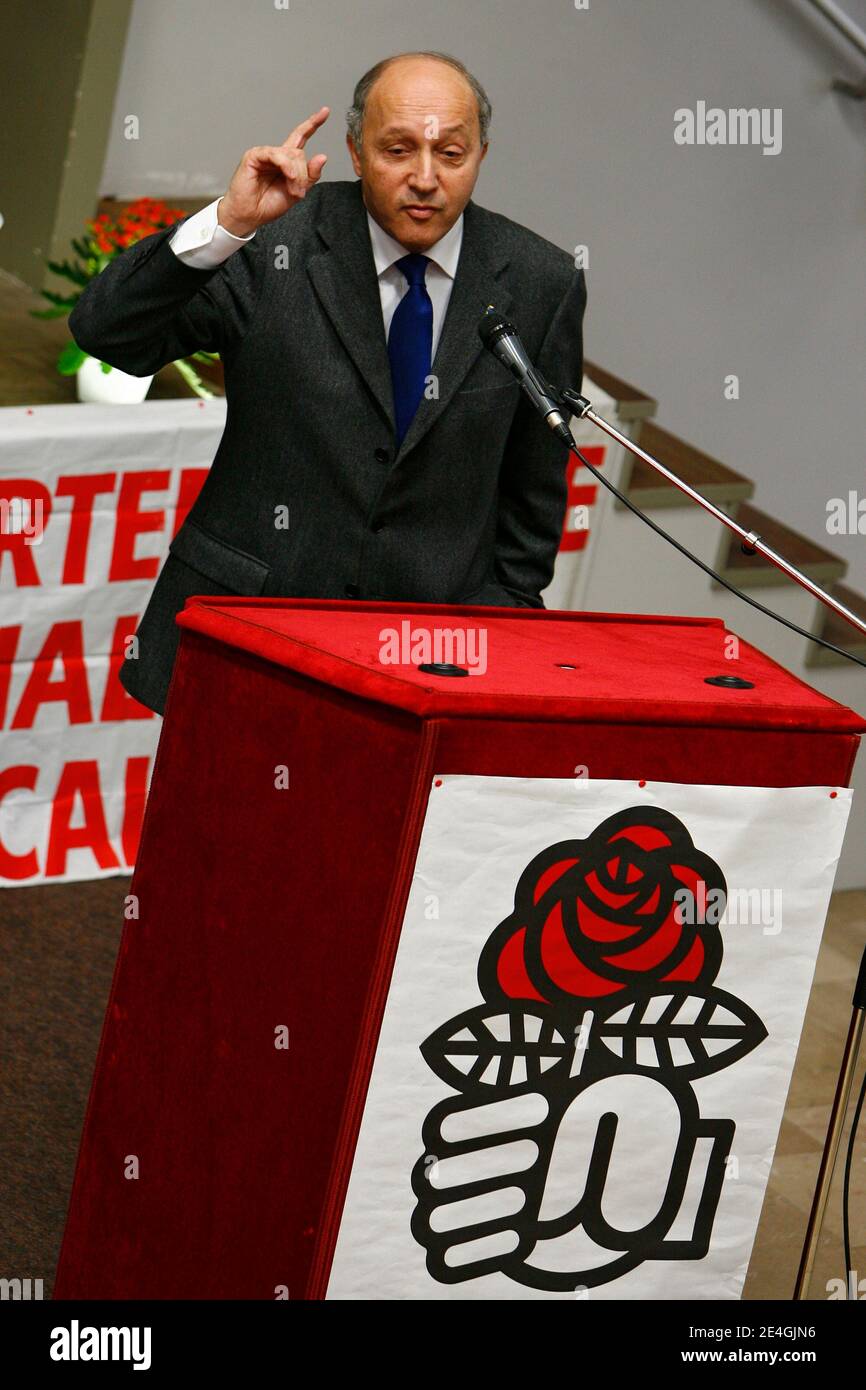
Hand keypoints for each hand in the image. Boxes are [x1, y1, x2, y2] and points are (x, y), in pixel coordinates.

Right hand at [218, 106, 329, 235]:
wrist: (250, 216)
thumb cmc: (268, 205)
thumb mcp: (297, 192)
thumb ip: (310, 176)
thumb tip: (323, 156)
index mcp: (286, 161)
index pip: (301, 137)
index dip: (312, 124)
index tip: (325, 111)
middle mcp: (276, 154)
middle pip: (299, 154)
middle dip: (303, 175)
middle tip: (298, 192)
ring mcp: (265, 154)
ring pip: (290, 155)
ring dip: (296, 175)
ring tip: (293, 190)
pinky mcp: (254, 156)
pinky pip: (275, 154)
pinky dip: (285, 166)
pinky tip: (288, 177)